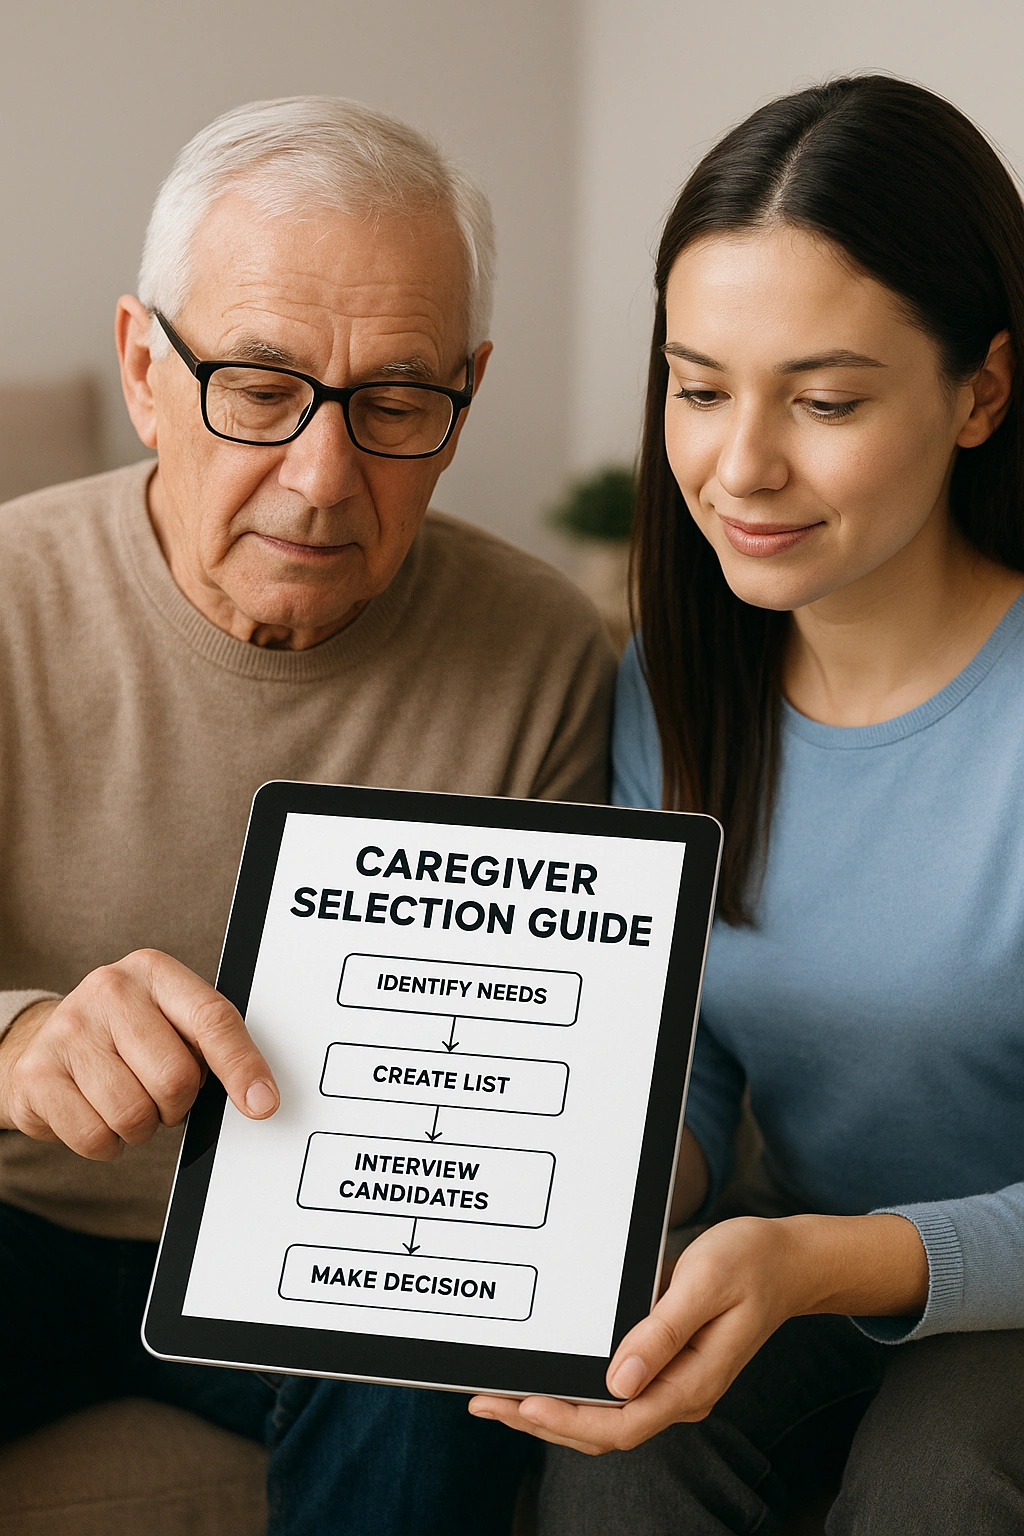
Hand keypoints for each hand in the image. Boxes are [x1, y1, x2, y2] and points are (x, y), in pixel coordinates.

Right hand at [0, 949, 278, 1158]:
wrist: (47, 1039)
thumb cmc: (127, 1033)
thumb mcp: (172, 1020)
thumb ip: (212, 1044)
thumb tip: (258, 1096)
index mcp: (154, 971)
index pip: (212, 1019)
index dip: (242, 1067)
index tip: (262, 1103)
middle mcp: (110, 990)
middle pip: (175, 1079)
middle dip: (177, 1104)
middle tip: (161, 1092)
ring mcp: (69, 1030)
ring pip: (134, 1114)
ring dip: (141, 1126)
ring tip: (128, 1098)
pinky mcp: (37, 1074)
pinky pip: (94, 1137)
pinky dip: (106, 1142)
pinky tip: (97, 1112)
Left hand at [469, 1211, 927, 1454]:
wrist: (788, 1259)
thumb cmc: (749, 1261)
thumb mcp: (704, 1283)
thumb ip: (663, 1331)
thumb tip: (618, 1379)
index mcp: (692, 1382)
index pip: (620, 1421)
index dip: (566, 1419)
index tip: (522, 1403)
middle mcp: (680, 1394)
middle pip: (603, 1430)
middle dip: (541, 1421)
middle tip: (486, 1402)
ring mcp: (673, 1385)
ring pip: (604, 1419)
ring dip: (552, 1413)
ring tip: (499, 1398)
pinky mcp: (666, 1368)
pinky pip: (613, 1397)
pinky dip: (573, 1395)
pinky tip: (545, 1381)